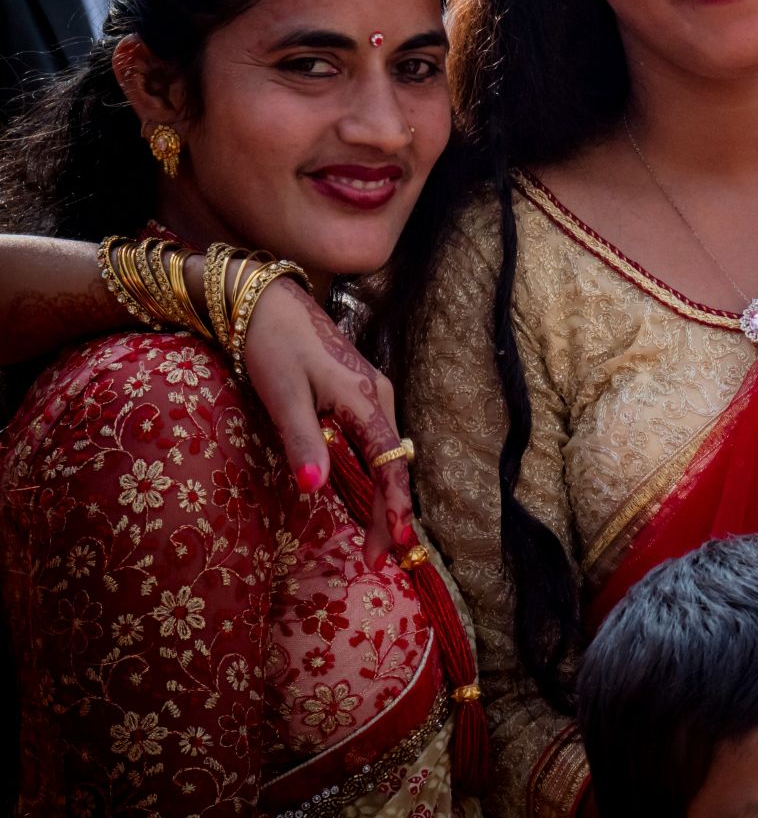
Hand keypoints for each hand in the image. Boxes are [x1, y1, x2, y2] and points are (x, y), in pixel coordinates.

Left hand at [243, 279, 418, 566]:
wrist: (264, 299)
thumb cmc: (272, 344)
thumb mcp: (282, 396)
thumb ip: (303, 442)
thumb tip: (314, 491)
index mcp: (366, 400)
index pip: (390, 465)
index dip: (393, 508)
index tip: (394, 546)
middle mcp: (379, 397)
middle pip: (394, 465)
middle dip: (388, 512)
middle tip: (375, 557)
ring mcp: (372, 393)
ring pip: (387, 454)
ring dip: (383, 496)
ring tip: (375, 536)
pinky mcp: (358, 392)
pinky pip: (376, 442)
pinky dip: (374, 473)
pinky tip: (365, 493)